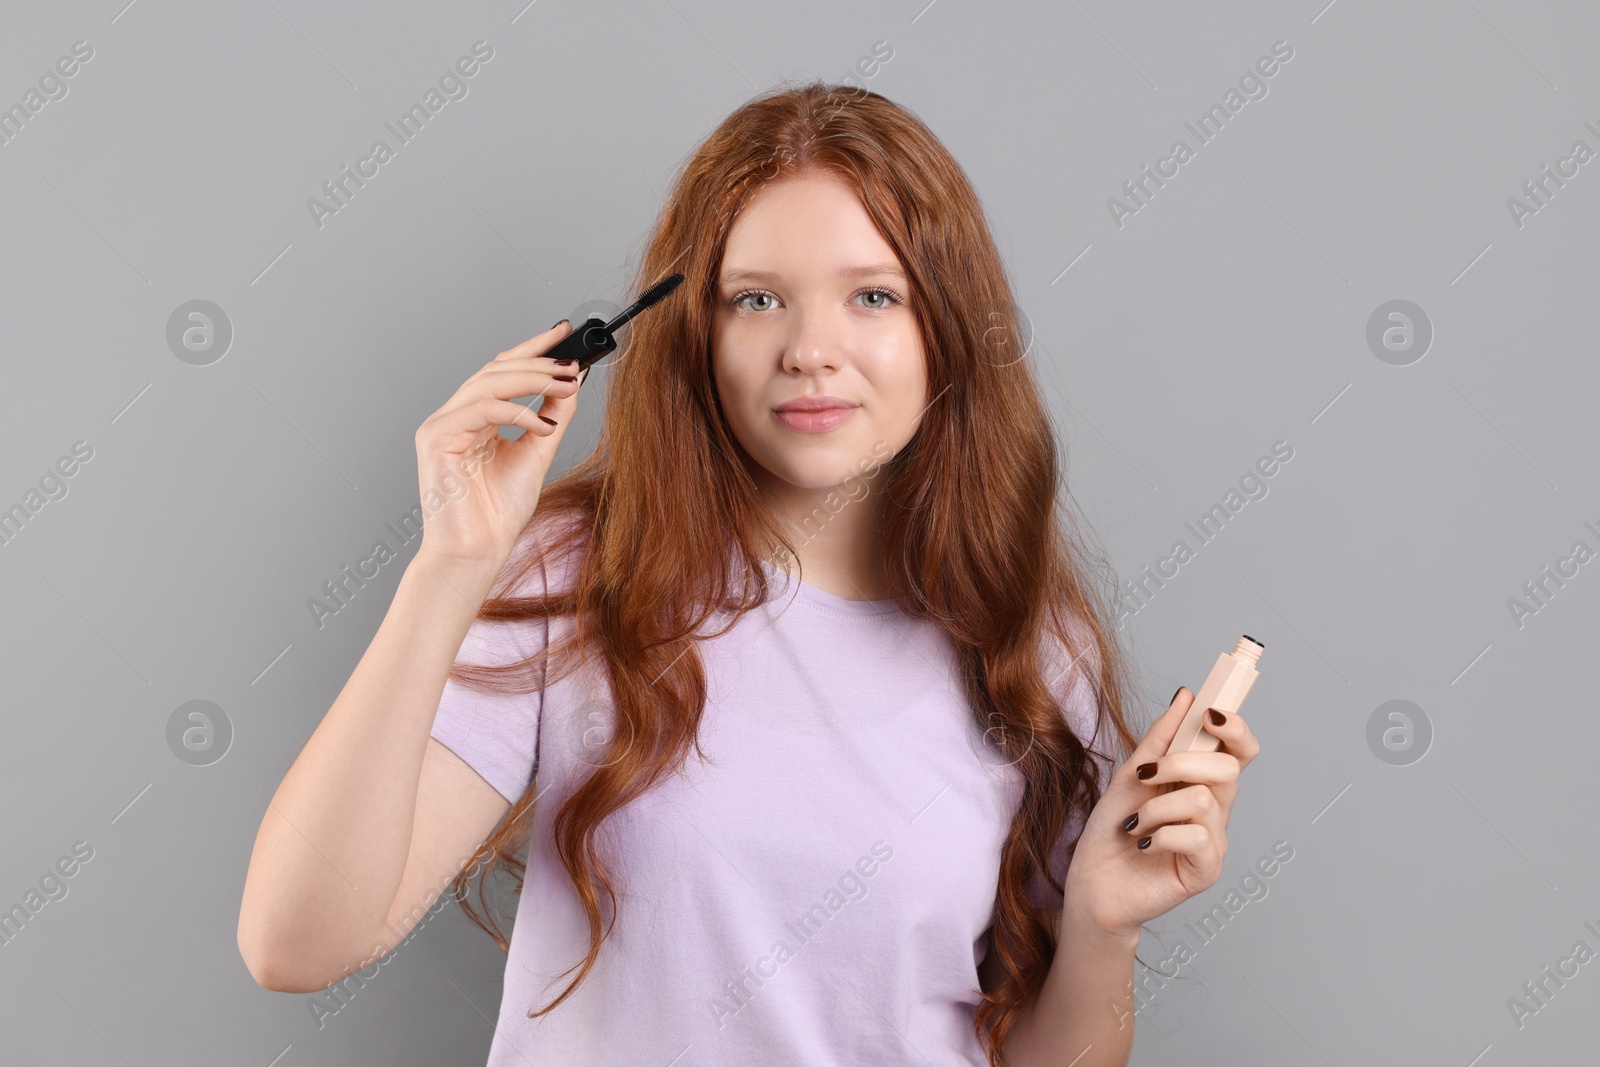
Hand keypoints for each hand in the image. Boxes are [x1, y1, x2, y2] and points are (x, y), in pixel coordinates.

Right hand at [413, 321, 588, 568]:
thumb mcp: (537, 453)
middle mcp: (455, 417)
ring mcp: (441, 426)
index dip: (533, 347)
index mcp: (475, 418)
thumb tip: (573, 381)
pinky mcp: (435, 439)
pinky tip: (541, 425)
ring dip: (532, 380)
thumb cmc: (498, 513)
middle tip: (573, 366)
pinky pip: (480, 410)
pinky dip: (516, 413)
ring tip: (567, 385)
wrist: (477, 552)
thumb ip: (551, 416)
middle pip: (495, 370)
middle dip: (538, 363)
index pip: (503, 370)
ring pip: (487, 383)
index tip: (565, 332)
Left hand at [1061, 687, 1260, 942]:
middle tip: (1145, 776)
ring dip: (1155, 807)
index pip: (1240, 751)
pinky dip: (1159, 834)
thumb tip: (1186, 695)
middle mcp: (1215, 810)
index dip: (1235, 728)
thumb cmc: (1112, 830)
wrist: (1092, 882)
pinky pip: (1196, 837)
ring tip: (1134, 823)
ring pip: (1203, 800)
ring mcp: (1214, 842)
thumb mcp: (1130, 775)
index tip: (1208, 713)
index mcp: (1202, 783)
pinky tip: (1142, 844)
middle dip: (1180, 763)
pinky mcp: (1206, 871)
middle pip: (1228, 769)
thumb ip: (1160, 739)